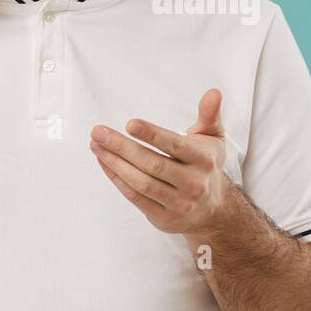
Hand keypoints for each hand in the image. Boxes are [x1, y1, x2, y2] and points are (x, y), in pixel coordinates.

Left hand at [90, 89, 230, 234]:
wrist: (214, 211)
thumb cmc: (206, 166)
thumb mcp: (213, 139)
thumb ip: (209, 114)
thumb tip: (213, 92)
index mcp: (203, 160)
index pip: (175, 146)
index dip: (152, 135)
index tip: (130, 124)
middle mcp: (193, 183)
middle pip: (152, 164)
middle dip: (122, 147)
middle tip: (99, 132)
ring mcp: (178, 203)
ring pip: (141, 183)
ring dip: (114, 163)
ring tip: (96, 145)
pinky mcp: (163, 218)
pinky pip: (135, 197)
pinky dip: (117, 179)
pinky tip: (104, 162)